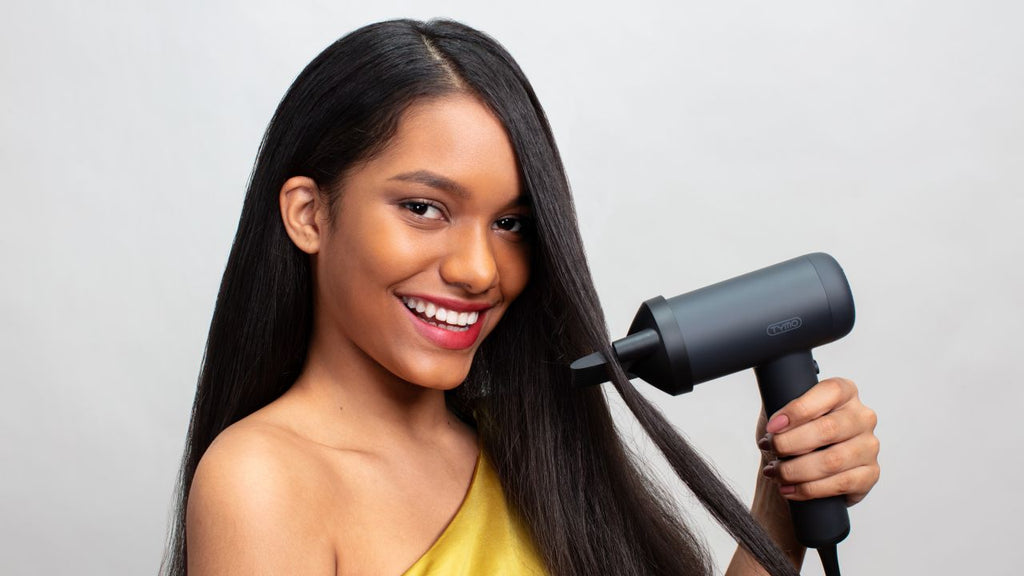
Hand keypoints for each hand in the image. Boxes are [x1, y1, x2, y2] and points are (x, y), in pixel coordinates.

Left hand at [756, 377, 879, 504]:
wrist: (802, 469)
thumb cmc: (793, 435)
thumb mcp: (784, 411)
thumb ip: (779, 399)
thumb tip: (770, 393)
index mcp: (845, 392)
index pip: (829, 392)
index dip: (798, 410)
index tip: (773, 426)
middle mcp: (863, 417)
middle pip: (828, 429)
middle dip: (790, 443)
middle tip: (770, 449)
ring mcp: (869, 446)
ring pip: (832, 461)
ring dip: (796, 470)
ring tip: (775, 472)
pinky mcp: (870, 474)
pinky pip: (840, 484)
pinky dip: (808, 489)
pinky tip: (790, 488)